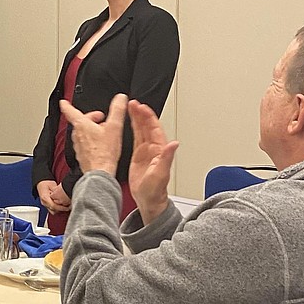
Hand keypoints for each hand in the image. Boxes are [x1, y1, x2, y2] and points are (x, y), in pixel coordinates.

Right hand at [37, 179, 70, 212]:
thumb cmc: (45, 184)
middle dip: (62, 209)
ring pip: (53, 212)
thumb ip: (57, 190)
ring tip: (66, 207)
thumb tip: (63, 192)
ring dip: (59, 210)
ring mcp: (45, 205)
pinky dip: (57, 209)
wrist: (41, 185)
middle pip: (54, 210)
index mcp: (45, 197)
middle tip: (69, 207)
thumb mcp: (52, 185)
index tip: (67, 207)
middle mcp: (44, 202)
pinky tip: (61, 206)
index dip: (61, 208)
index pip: (53, 205)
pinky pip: (52, 210)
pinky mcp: (47, 206)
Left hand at [59, 93, 126, 178]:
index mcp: (82, 125)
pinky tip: (102, 146)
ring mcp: (78, 147)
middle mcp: (77, 135)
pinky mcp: (82, 156)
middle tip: (102, 119)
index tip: (63, 102)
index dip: (66, 105)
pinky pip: (85, 145)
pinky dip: (92, 142)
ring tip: (104, 133)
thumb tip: (120, 98)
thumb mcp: (115, 127)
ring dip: (92, 130)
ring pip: (83, 134)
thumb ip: (117, 110)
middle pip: (81, 122)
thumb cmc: (105, 153)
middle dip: (91, 119)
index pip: (70, 111)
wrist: (100, 173)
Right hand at [127, 101, 178, 223]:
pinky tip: (129, 121)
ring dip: (136, 118)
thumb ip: (167, 157)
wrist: (149, 200)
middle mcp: (153, 148)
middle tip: (133, 103)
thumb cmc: (156, 190)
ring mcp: (146, 151)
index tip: (142, 107)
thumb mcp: (161, 173)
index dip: (148, 117)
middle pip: (147, 126)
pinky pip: (136, 137)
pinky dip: (133, 127)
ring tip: (130, 106)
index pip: (154, 128)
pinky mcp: (138, 155)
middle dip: (141, 113)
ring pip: (141, 129)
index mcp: (159, 150)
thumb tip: (174, 144)